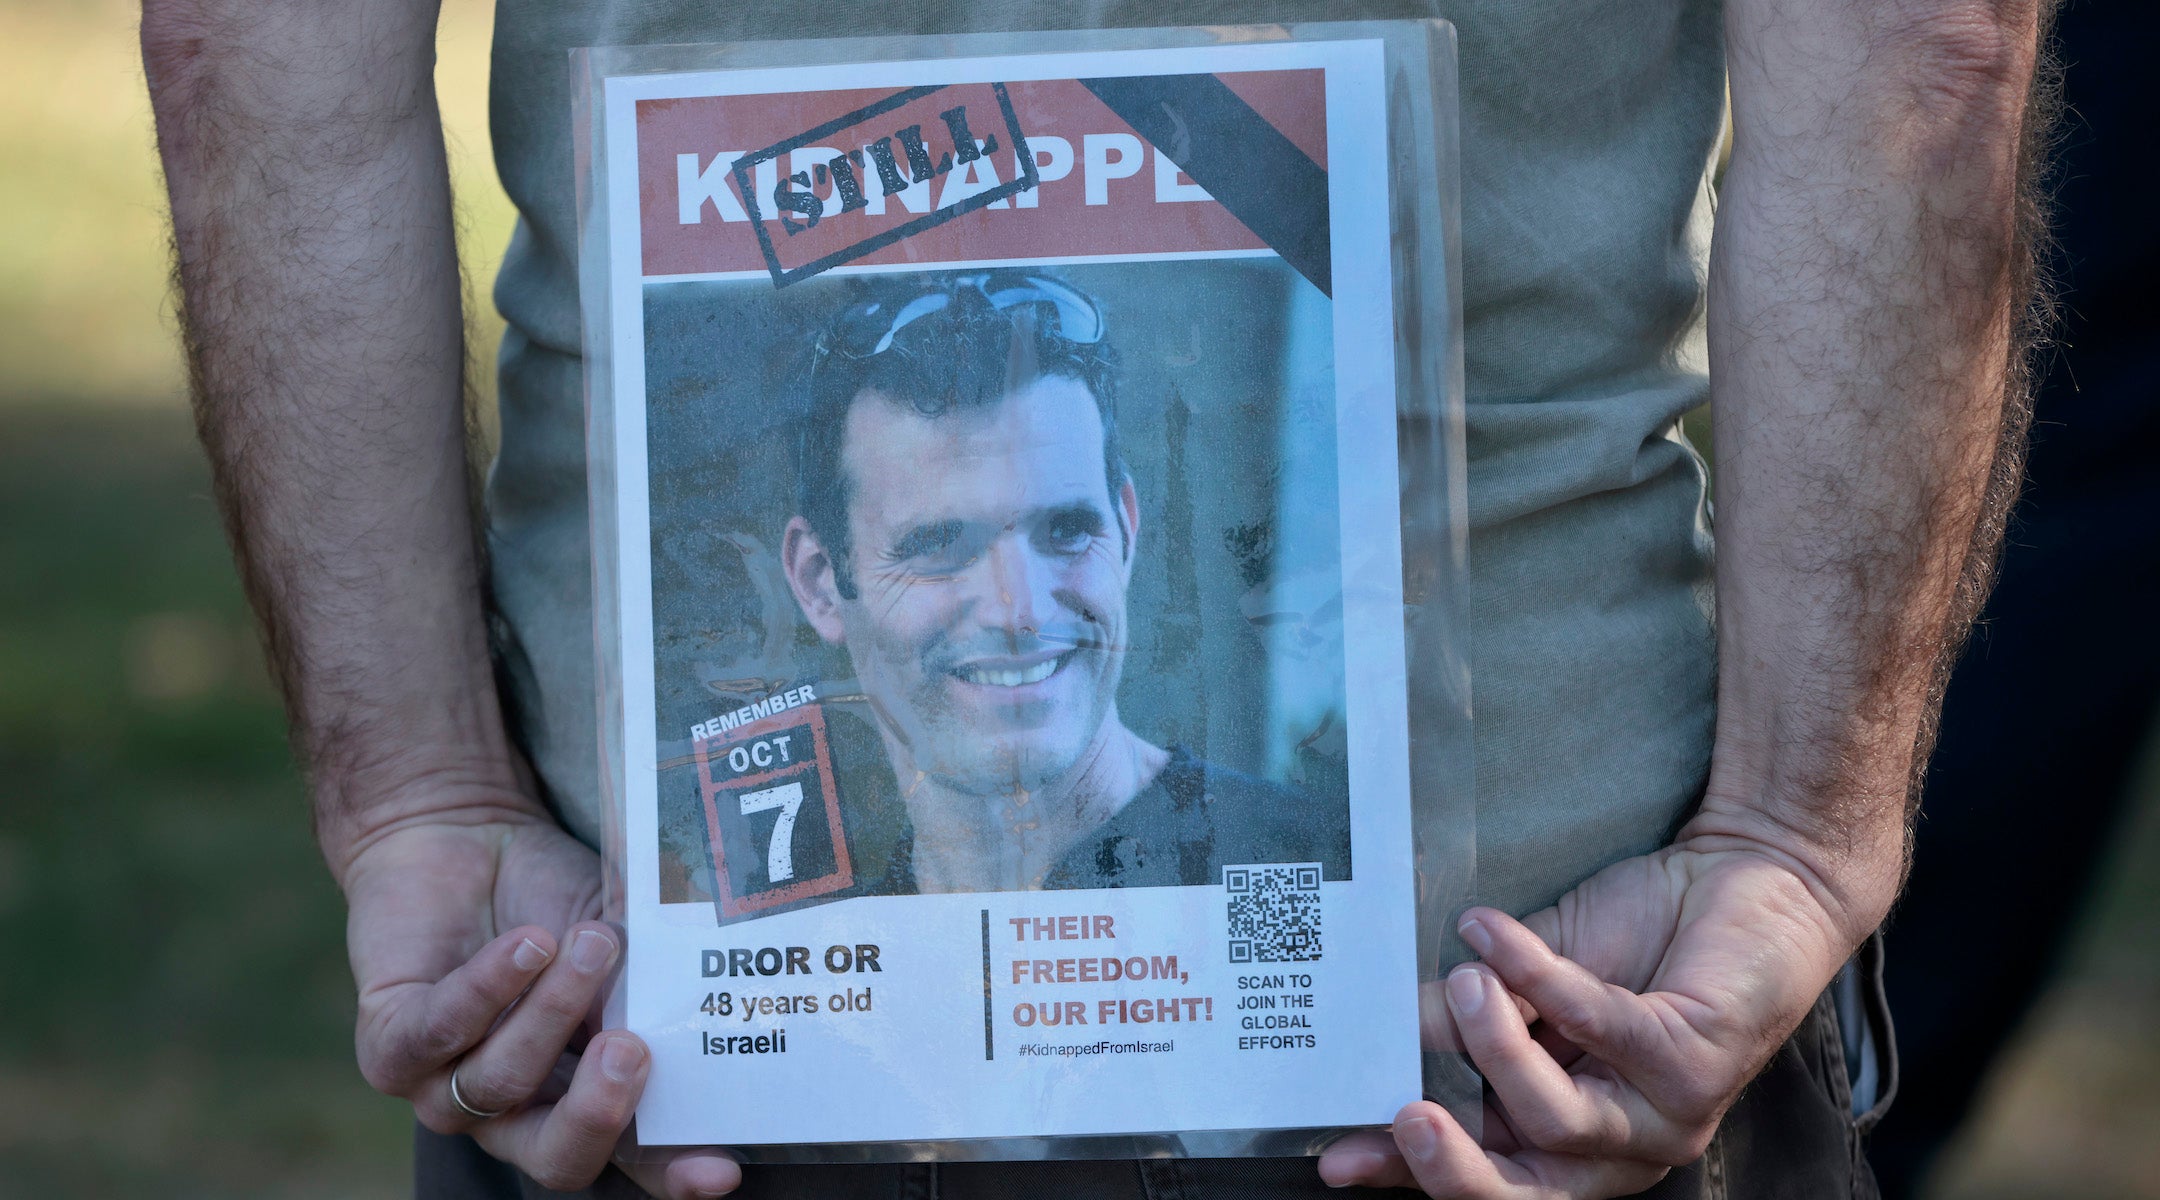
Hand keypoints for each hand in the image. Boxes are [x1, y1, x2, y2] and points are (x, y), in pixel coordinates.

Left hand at [340, 799, 741, 1196]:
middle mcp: (512, 1112)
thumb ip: (644, 990)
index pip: (631, 1157)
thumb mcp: (616, 944)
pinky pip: (441, 1033)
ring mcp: (444, 1088)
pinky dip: (491, 986)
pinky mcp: (388, 1046)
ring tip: (590, 942)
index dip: (672, 1172)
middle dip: (596, 1114)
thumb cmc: (552, 897)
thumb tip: (690, 1019)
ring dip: (552, 1009)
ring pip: (501, 1080)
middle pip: (556, 1158)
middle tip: (631, 1051)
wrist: (461, 838)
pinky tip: (528, 943)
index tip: (719, 1174)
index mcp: (579, 1098)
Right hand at [1319, 839, 1858, 1196]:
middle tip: (1405, 1114)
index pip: (1487, 1171)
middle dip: (1458, 1165)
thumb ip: (1466, 1012)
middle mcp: (1625, 1144)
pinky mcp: (1695, 1061)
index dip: (1411, 1172)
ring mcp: (1666, 1113)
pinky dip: (1538, 976)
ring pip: (1559, 1120)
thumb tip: (1383, 1029)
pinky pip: (1599, 1029)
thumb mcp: (1528, 979)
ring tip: (1467, 980)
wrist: (1748, 873)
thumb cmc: (1644, 933)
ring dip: (1497, 1047)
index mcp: (1575, 1135)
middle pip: (1530, 1190)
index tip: (1341, 1156)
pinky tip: (1492, 934)